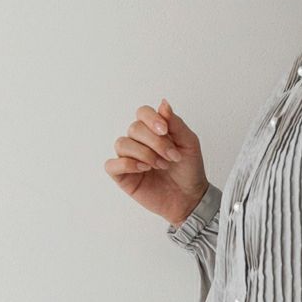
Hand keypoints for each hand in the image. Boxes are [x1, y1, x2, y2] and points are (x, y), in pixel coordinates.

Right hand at [104, 98, 208, 223]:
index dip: (151, 119)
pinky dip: (127, 164)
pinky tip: (144, 169)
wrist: (190, 197)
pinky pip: (112, 164)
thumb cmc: (189, 170)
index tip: (165, 131)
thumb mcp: (189, 143)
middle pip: (134, 128)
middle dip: (155, 142)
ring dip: (144, 154)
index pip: (143, 113)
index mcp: (154, 131)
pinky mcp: (122, 176)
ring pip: (122, 143)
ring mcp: (129, 158)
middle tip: (171, 157)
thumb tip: (163, 103)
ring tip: (160, 165)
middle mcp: (139, 141)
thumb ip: (175, 123)